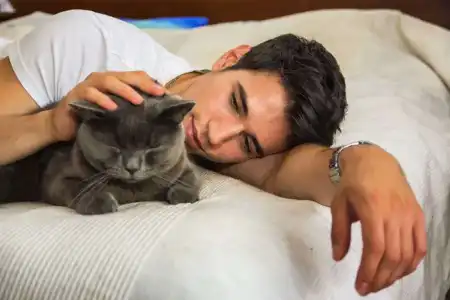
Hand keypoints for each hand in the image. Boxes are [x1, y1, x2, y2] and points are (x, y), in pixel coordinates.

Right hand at [49, 70, 165, 140]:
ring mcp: (88, 86)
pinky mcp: (76, 95)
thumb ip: (129, 108)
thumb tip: (155, 113)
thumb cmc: (91, 117)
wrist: (61, 125)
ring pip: (109, 81)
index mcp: (114, 81)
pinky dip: (102, 99)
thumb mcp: (114, 113)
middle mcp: (102, 79)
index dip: (151, 83)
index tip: (166, 94)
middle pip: (126, 76)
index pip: (136, 76)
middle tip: (158, 93)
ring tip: (139, 101)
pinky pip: (90, 94)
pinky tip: (112, 107)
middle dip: (144, 84)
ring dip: (125, 91)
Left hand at [330, 145, 426, 295]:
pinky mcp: (418, 215)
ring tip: (380, 283)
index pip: (375, 247)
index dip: (369, 271)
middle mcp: (395, 213)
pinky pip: (420, 245)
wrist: (374, 162)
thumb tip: (338, 258)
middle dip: (380, 277)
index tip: (360, 286)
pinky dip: (412, 263)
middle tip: (368, 289)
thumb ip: (339, 231)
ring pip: (408, 253)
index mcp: (373, 209)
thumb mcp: (338, 205)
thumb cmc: (353, 184)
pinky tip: (400, 272)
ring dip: (395, 274)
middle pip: (392, 255)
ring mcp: (409, 214)